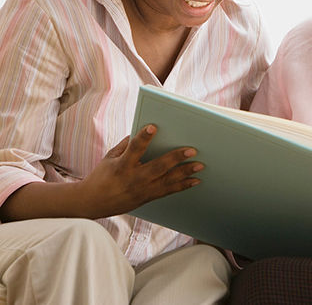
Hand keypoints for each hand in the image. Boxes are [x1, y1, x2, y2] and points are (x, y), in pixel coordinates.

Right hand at [78, 125, 203, 218]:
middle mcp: (134, 179)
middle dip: (176, 158)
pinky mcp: (148, 198)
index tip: (153, 126)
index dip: (143, 138)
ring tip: (200, 165)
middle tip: (192, 150)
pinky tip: (195, 180)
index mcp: (122, 166)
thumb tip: (142, 131)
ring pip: (167, 182)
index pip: (134, 149)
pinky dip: (183, 186)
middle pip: (158, 167)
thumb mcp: (109, 157)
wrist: (92, 203)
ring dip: (185, 173)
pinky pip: (168, 191)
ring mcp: (142, 190)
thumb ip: (126, 144)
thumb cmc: (101, 176)